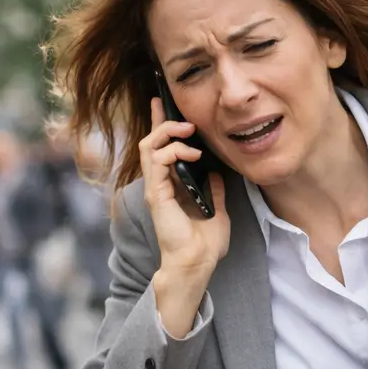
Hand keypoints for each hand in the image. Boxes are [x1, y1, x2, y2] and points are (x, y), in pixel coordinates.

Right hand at [139, 97, 229, 281]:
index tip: (165, 105)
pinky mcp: (156, 194)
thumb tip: (217, 174)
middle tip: (182, 115)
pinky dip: (174, 150)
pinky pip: (157, 160)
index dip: (163, 126)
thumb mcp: (217, 210)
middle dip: (162, 121)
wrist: (197, 263)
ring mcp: (155, 188)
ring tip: (188, 130)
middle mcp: (159, 185)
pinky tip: (193, 154)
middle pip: (151, 142)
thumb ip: (215, 191)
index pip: (162, 150)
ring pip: (150, 146)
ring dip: (168, 132)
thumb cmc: (205, 245)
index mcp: (171, 187)